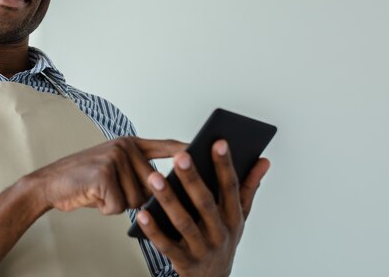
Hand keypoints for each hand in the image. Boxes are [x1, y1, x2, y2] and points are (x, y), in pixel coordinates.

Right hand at [28, 137, 186, 214]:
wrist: (50, 183)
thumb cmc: (85, 181)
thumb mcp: (114, 169)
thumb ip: (138, 173)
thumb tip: (163, 191)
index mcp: (130, 144)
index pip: (165, 146)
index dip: (186, 150)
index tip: (206, 150)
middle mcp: (125, 146)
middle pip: (152, 185)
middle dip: (133, 197)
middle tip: (108, 189)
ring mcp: (114, 158)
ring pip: (136, 198)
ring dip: (118, 203)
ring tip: (98, 191)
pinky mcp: (104, 173)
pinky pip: (119, 205)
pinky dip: (106, 208)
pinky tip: (92, 196)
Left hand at [136, 140, 269, 276]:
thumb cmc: (223, 238)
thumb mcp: (239, 216)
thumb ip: (249, 188)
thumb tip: (263, 160)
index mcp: (233, 218)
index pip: (231, 188)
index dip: (225, 165)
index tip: (218, 142)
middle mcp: (220, 233)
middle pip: (205, 203)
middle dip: (193, 179)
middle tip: (180, 156)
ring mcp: (202, 249)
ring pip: (184, 223)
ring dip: (169, 200)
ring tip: (154, 178)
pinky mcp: (183, 262)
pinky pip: (166, 245)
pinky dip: (154, 230)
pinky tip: (142, 212)